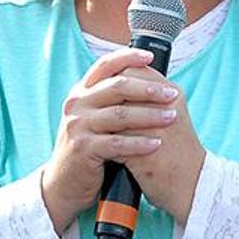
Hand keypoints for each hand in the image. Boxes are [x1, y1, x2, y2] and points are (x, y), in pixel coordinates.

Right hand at [40, 48, 196, 233]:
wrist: (66, 182)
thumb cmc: (92, 146)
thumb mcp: (100, 118)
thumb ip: (116, 99)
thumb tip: (152, 79)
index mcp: (83, 92)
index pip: (105, 66)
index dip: (127, 57)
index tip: (150, 56)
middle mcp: (77, 104)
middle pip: (117, 87)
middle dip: (149, 89)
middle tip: (172, 94)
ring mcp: (77, 125)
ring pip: (119, 115)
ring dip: (150, 115)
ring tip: (172, 117)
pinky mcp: (81, 148)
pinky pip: (116, 143)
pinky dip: (139, 143)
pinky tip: (157, 144)